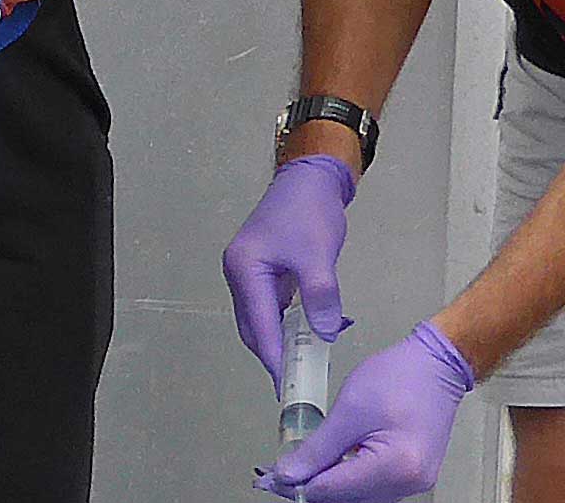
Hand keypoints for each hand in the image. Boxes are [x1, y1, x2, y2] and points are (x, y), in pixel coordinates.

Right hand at [221, 153, 358, 376]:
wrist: (310, 178)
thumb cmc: (309, 211)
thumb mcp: (318, 255)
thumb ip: (320, 296)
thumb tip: (325, 334)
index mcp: (245, 268)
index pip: (259, 325)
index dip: (274, 357)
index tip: (287, 386)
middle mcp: (239, 273)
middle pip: (252, 327)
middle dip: (274, 355)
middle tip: (297, 382)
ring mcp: (248, 272)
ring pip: (260, 319)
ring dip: (279, 341)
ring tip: (302, 365)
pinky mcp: (261, 270)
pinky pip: (269, 307)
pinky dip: (285, 324)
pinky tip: (304, 336)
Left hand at [257, 322, 476, 499]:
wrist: (437, 364)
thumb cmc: (402, 376)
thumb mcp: (349, 409)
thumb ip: (318, 448)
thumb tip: (290, 474)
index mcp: (396, 466)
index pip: (334, 490)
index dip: (299, 485)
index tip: (273, 479)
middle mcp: (409, 482)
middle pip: (347, 500)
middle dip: (313, 486)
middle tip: (282, 474)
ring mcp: (414, 482)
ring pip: (358, 498)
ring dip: (330, 485)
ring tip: (304, 467)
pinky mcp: (412, 476)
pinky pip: (372, 488)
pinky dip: (349, 480)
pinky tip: (332, 465)